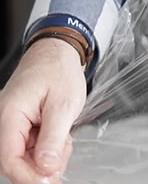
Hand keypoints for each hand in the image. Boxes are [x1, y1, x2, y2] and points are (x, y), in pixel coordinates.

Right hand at [0, 38, 86, 183]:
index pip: (10, 159)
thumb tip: (46, 167)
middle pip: (16, 160)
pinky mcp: (20, 124)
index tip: (50, 181)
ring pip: (25, 155)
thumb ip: (53, 138)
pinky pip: (30, 146)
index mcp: (9, 115)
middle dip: (41, 166)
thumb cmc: (59, 72)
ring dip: (47, 156)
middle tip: (64, 154)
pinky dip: (48, 146)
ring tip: (65, 139)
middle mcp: (4, 121)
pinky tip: (60, 135)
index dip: (30, 176)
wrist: (58, 53)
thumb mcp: (64, 106)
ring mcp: (11, 123)